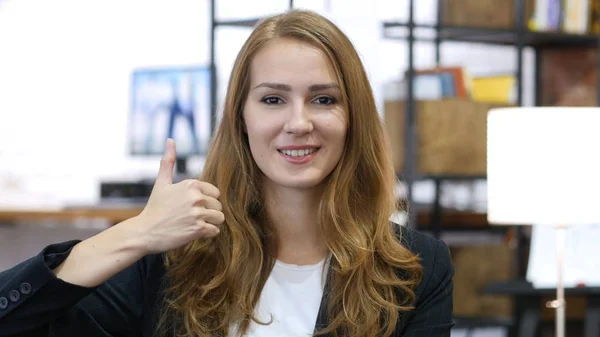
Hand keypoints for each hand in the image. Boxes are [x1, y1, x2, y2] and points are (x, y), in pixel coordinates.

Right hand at [135, 139, 223, 253]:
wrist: (145, 232)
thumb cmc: (155, 207)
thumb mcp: (161, 183)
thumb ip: (168, 161)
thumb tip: (170, 139)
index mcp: (191, 184)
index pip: (215, 193)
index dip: (206, 201)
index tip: (192, 207)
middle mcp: (196, 197)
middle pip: (219, 206)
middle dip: (209, 213)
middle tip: (192, 218)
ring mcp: (197, 213)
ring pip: (220, 218)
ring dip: (211, 223)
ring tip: (196, 225)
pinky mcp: (198, 229)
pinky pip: (215, 230)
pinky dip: (208, 233)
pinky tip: (195, 232)